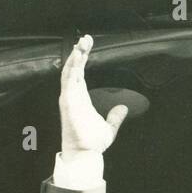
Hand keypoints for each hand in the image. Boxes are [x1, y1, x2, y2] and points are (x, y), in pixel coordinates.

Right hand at [59, 34, 127, 157]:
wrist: (86, 154)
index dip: (83, 58)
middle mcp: (73, 94)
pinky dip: (71, 68)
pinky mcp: (68, 102)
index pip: (80, 72)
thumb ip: (115, 117)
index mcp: (81, 97)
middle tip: (85, 37)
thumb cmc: (93, 142)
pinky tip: (76, 57)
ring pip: (69, 71)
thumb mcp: (109, 127)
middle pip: (74, 67)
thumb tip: (124, 107)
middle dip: (78, 51)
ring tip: (81, 43)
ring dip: (75, 56)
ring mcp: (69, 97)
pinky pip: (68, 81)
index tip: (88, 44)